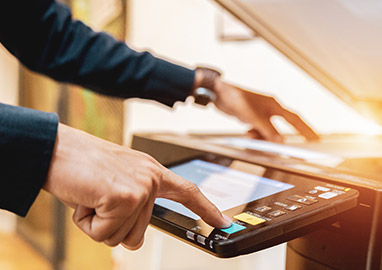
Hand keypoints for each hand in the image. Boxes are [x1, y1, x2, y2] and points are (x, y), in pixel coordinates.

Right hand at [44, 124, 230, 249]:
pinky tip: (85, 199)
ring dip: (99, 225)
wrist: (56, 150)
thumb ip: (135, 202)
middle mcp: (151, 178)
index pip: (188, 192)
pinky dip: (88, 224)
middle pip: (140, 233)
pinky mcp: (125, 197)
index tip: (222, 222)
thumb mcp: (116, 181)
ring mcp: (141, 187)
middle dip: (112, 226)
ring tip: (91, 197)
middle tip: (97, 200)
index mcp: (152, 171)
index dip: (206, 209)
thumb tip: (136, 236)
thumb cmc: (81, 166)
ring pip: (122, 236)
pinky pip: (104, 234)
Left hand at [213, 80, 319, 141]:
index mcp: (274, 105)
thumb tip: (280, 141)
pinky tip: (249, 131)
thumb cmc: (235, 98)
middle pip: (283, 126)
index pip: (294, 120)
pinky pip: (259, 129)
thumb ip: (267, 130)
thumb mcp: (252, 117)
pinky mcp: (252, 117)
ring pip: (268, 130)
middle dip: (284, 137)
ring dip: (263, 136)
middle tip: (294, 148)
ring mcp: (261, 113)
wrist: (219, 93)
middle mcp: (270, 109)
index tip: (315, 138)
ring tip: (253, 135)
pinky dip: (256, 134)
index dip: (306, 129)